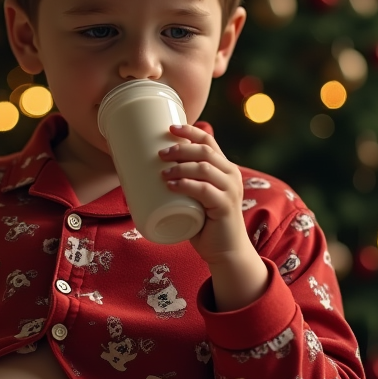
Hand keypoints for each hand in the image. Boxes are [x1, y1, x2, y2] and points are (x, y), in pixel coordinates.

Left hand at [159, 122, 268, 309]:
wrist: (225, 250)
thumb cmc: (206, 224)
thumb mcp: (196, 199)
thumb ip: (184, 185)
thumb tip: (146, 177)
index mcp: (225, 169)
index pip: (209, 141)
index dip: (190, 131)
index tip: (170, 128)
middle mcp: (231, 175)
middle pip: (205, 151)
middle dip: (181, 148)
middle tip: (160, 153)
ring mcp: (230, 190)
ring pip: (204, 168)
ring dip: (180, 166)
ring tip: (162, 172)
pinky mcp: (225, 206)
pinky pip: (204, 190)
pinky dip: (186, 185)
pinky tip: (171, 185)